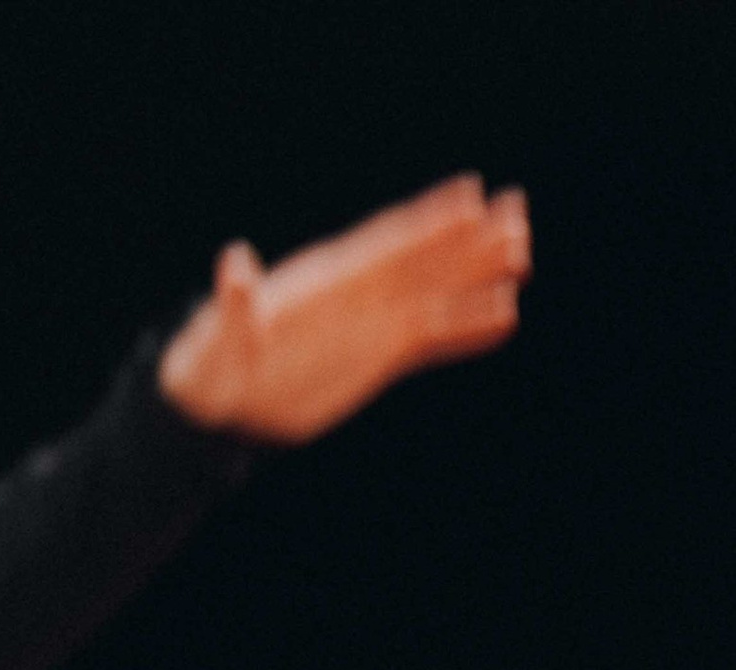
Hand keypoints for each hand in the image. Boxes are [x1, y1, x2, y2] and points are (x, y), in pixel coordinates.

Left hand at [157, 174, 530, 445]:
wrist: (220, 404)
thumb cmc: (213, 366)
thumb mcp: (219, 335)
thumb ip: (233, 304)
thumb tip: (235, 265)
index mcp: (326, 282)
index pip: (386, 246)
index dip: (427, 223)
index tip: (470, 198)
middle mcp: (356, 295)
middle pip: (422, 260)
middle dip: (468, 239)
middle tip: (516, 211)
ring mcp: (371, 323)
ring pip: (435, 292)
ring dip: (477, 274)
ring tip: (522, 252)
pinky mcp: (378, 355)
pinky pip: (432, 340)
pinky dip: (467, 329)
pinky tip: (502, 317)